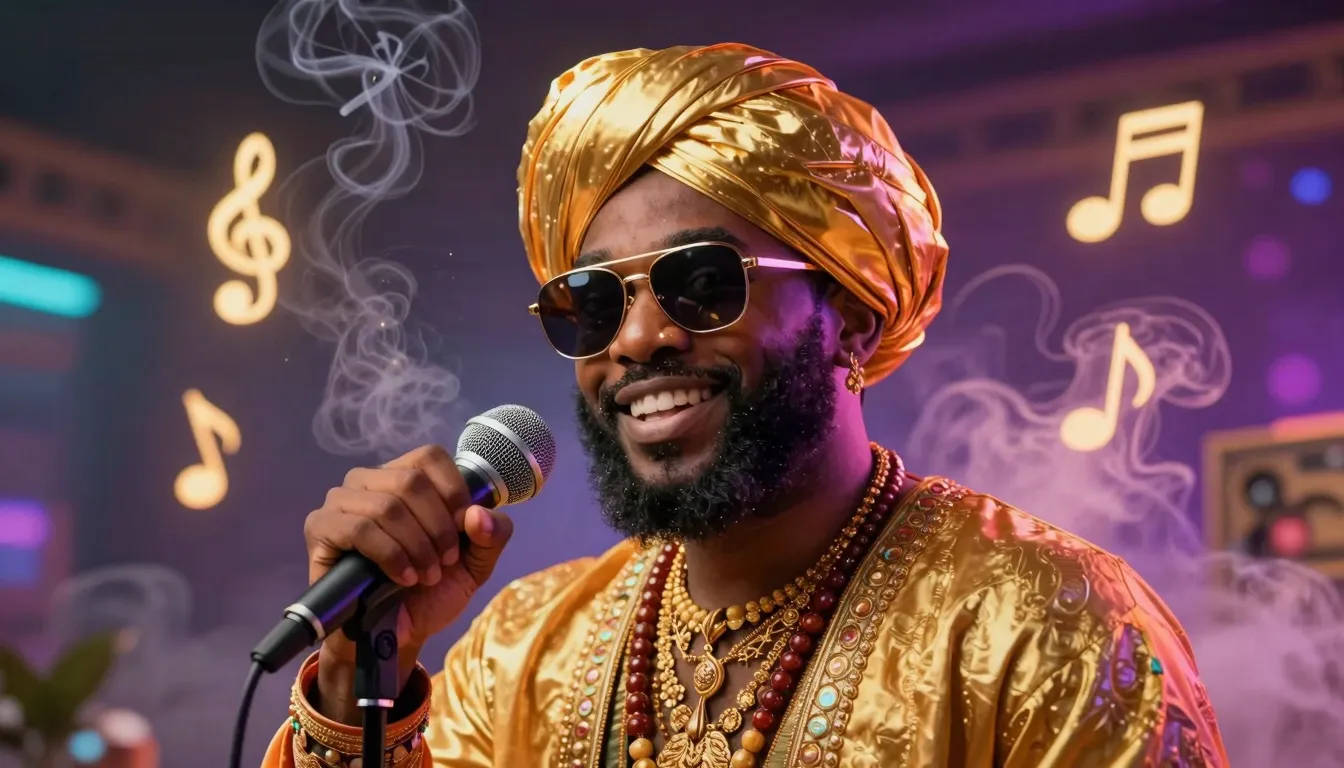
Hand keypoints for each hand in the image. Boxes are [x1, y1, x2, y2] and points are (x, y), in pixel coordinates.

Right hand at [303, 445, 513, 722]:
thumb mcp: (476, 562)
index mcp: (406, 476)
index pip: (430, 457)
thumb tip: (478, 514)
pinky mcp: (320, 528)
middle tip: (445, 561)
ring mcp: (341, 502)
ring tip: (426, 576)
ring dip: (416, 545)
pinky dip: (390, 555)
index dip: (454, 493)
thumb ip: (492, 534)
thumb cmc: (432, 590)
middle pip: (411, 480)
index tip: (465, 530)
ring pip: (387, 505)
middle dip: (438, 527)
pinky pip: (358, 528)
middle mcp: (370, 481)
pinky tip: (402, 578)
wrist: (397, 634)